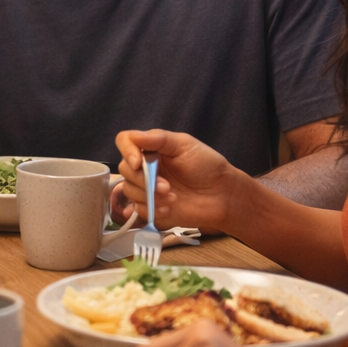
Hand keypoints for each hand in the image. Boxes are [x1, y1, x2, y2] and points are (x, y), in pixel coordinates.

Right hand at [115, 129, 243, 229]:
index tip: (138, 163)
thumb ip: (159, 139)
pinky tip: (170, 208)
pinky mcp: (151, 207)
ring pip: (129, 191)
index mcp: (152, 148)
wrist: (222, 196)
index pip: (125, 142)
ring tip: (172, 197)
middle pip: (125, 169)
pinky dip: (152, 210)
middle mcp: (146, 167)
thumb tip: (134, 136)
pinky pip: (138, 209)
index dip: (127, 151)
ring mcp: (147, 188)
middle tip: (166, 186)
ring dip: (149, 196)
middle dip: (144, 180)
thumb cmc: (208, 167)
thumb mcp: (185, 145)